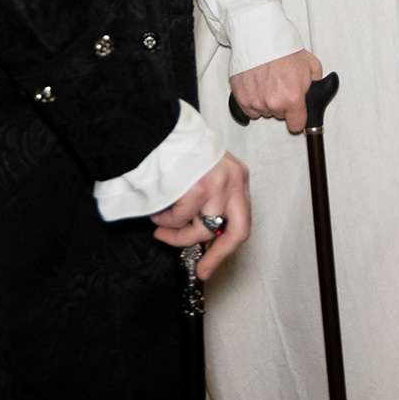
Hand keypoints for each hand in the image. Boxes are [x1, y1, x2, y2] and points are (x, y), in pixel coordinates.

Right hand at [151, 152, 250, 280]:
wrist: (158, 129)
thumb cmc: (178, 150)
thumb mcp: (206, 171)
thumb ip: (211, 201)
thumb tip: (205, 239)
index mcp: (238, 178)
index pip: (242, 221)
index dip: (226, 245)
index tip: (211, 260)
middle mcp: (233, 182)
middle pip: (237, 232)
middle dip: (218, 255)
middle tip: (202, 270)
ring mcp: (218, 186)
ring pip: (203, 231)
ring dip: (178, 235)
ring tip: (161, 227)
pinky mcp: (198, 189)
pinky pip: (180, 219)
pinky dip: (166, 222)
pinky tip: (157, 213)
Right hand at [230, 48, 323, 133]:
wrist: (260, 37)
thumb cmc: (283, 48)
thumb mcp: (312, 65)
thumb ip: (316, 85)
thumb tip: (315, 94)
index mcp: (292, 98)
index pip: (296, 125)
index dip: (298, 118)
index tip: (296, 115)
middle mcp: (273, 103)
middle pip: (280, 115)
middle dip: (282, 104)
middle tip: (282, 85)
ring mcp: (256, 101)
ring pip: (265, 111)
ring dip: (267, 101)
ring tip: (269, 82)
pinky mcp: (242, 97)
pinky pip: (250, 108)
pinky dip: (254, 100)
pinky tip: (259, 86)